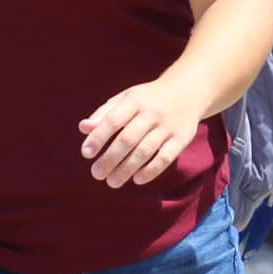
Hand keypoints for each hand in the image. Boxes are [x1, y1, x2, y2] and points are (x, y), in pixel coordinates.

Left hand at [79, 79, 204, 188]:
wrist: (188, 91)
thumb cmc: (149, 99)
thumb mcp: (127, 99)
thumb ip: (104, 113)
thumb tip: (83, 128)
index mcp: (135, 101)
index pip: (113, 120)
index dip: (98, 137)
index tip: (86, 154)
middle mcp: (152, 113)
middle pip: (127, 139)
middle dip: (110, 159)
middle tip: (97, 174)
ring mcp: (168, 126)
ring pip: (145, 151)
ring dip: (127, 169)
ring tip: (112, 182)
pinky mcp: (181, 139)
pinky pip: (165, 158)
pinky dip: (151, 170)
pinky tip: (137, 179)